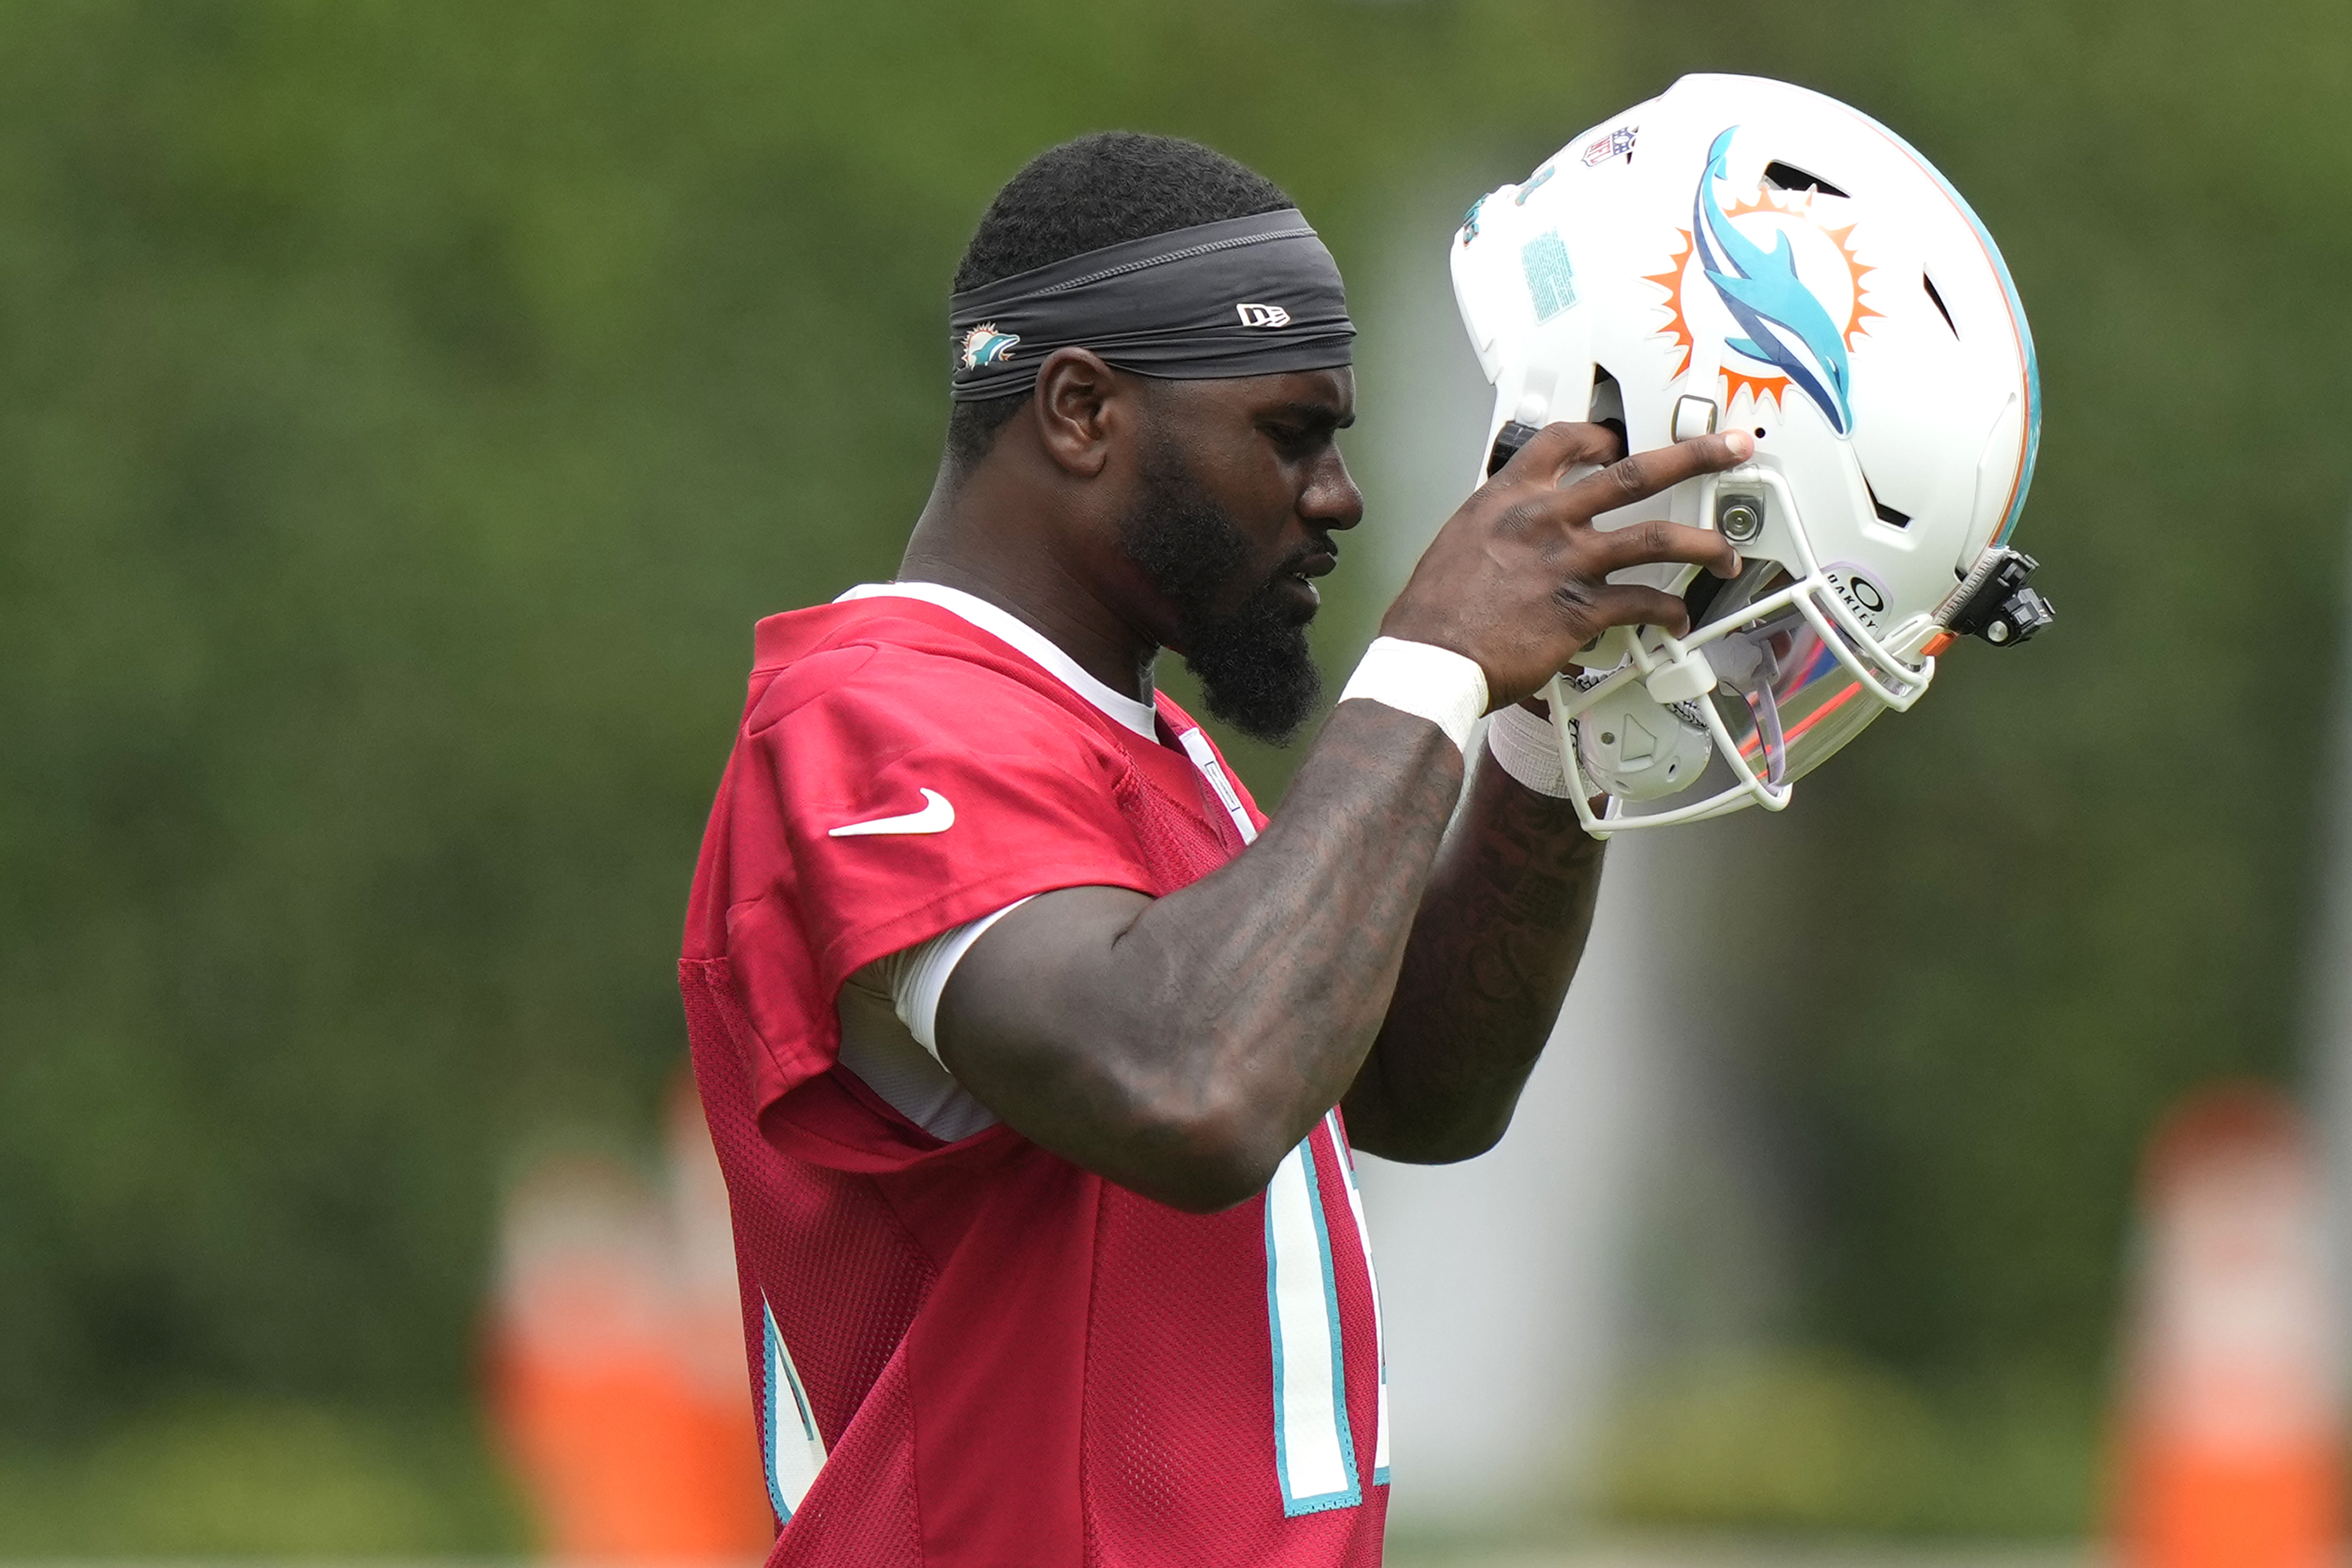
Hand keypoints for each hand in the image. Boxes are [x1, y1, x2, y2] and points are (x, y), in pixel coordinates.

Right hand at [1379, 421, 1751, 708]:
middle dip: (1693, 456)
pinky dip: (1667, 612)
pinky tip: (1678, 618)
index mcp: (1509, 498)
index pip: (1563, 441)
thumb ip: (1500, 529)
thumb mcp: (1459, 543)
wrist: (1429, 658)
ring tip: (1726, 552)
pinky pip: (1640, 604)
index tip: (1620, 439)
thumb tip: (1518, 535)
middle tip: (1728, 449)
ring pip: (1655, 538)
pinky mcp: (1580, 610)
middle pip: (1635, 473)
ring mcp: (1567, 563)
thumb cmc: (1434, 612)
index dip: (1600, 435)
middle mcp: (1545, 520)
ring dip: (1702, 543)